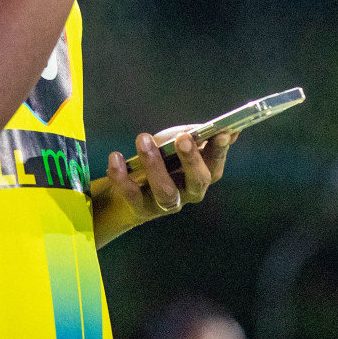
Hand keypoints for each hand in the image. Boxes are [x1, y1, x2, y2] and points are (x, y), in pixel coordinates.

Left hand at [90, 124, 234, 247]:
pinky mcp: (140, 208)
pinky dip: (121, 175)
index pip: (216, 166)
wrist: (129, 189)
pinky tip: (115, 157)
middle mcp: (188, 193)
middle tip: (183, 139)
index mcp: (201, 176)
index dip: (220, 151)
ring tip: (144, 139)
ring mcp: (165, 204)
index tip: (222, 132)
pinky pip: (132, 194)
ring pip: (165, 191)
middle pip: (197, 182)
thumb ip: (194, 136)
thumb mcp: (175, 144)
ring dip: (154, 164)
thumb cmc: (160, 160)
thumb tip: (222, 129)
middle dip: (192, 160)